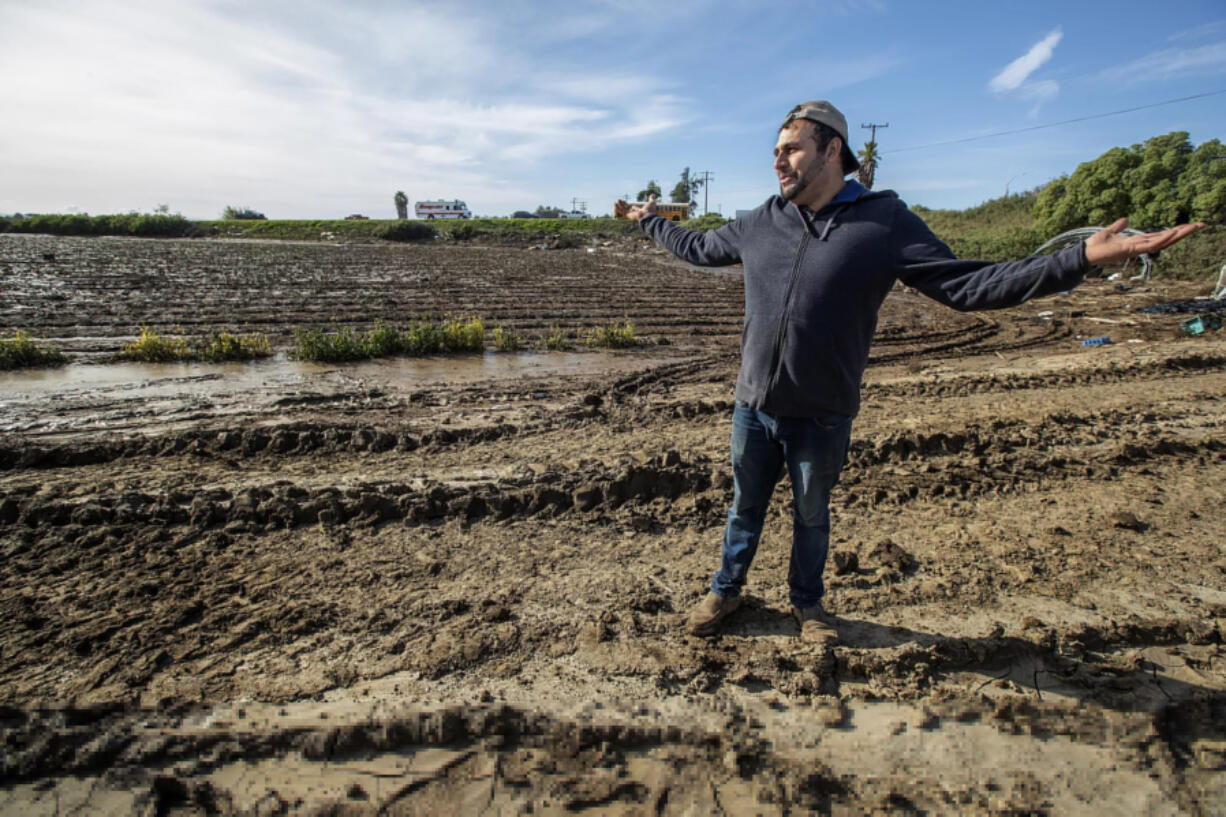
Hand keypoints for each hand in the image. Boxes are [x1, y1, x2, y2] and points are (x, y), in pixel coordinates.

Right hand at [614, 194, 657, 221]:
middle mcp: (634, 213)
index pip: (634, 209)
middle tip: (620, 201)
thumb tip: (653, 194)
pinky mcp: (628, 215)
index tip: (629, 204)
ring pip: (623, 210)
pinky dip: (618, 208)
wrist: (648, 216)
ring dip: (619, 206)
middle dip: (623, 205)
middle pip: (627, 209)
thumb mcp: (651, 203)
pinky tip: (615, 204)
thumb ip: (651, 199)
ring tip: (616, 201)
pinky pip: (622, 211)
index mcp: (639, 211)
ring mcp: (631, 214)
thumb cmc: (650, 211)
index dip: (631, 206)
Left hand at [1084, 217, 1204, 266]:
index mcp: (1138, 241)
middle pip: (1167, 238)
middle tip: (1201, 224)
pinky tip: (1174, 231)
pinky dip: (1163, 238)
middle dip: (1184, 232)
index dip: (1175, 230)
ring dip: (1179, 234)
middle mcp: (1140, 246)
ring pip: (1163, 241)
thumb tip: (1126, 219)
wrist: (1085, 253)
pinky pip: (1151, 245)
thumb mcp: (1110, 231)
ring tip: (1194, 226)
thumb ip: (1118, 226)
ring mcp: (1137, 249)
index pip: (1161, 235)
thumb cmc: (1096, 245)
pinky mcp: (1131, 250)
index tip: (1190, 225)